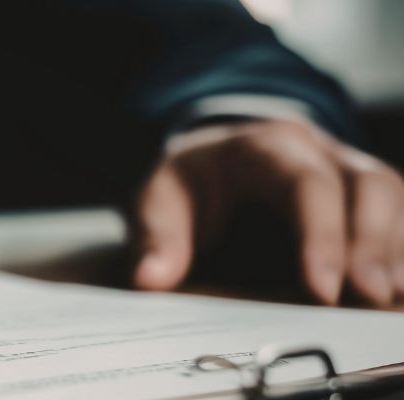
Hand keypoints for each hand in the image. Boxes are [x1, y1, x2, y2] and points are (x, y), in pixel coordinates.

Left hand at [133, 119, 403, 305]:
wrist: (215, 159)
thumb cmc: (192, 184)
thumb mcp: (159, 198)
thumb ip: (156, 236)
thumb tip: (150, 278)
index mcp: (265, 147)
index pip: (304, 183)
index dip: (319, 235)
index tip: (321, 288)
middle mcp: (318, 151)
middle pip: (364, 187)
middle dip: (370, 244)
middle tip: (369, 297)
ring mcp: (349, 169)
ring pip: (392, 195)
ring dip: (396, 248)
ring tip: (391, 298)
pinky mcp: (366, 195)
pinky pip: (401, 212)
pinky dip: (403, 248)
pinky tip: (401, 288)